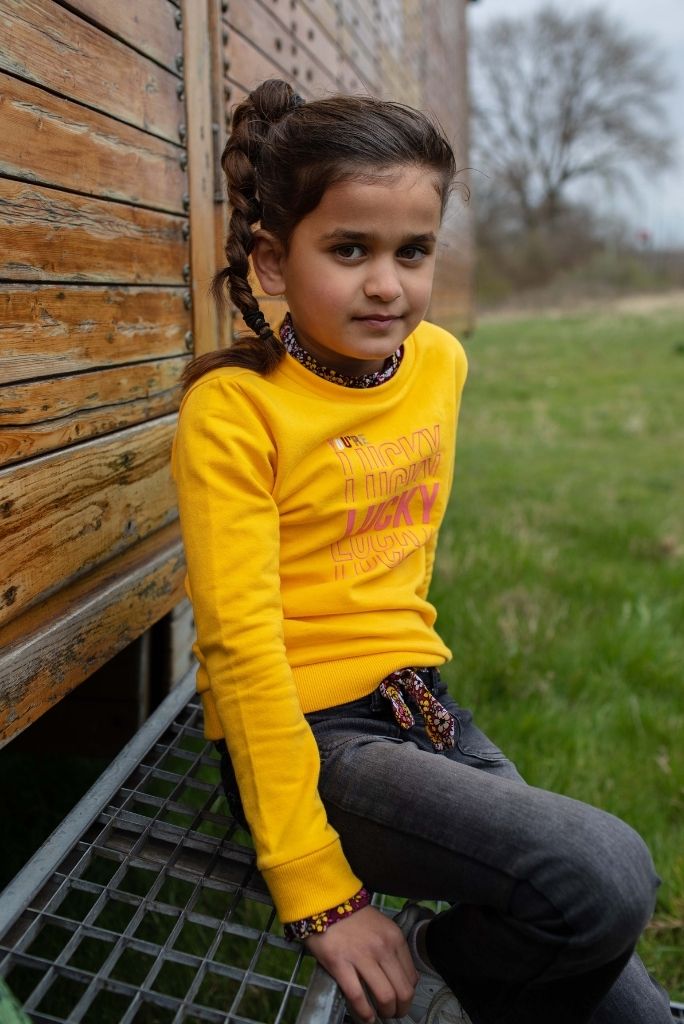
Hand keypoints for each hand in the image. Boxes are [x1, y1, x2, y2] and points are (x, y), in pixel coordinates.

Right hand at [304, 905, 417, 1022]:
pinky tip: (365, 1017)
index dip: (408, 995)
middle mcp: (382, 948)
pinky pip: (358, 997)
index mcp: (394, 938)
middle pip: (402, 991)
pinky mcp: (340, 964)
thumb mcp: (381, 926)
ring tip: (379, 1016)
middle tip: (393, 1014)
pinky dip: (364, 1013)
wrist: (325, 901)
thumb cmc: (353, 916)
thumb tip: (401, 977)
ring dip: (384, 1013)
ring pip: (384, 997)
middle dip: (400, 1009)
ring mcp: (362, 956)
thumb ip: (392, 948)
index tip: (401, 1001)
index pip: (411, 977)